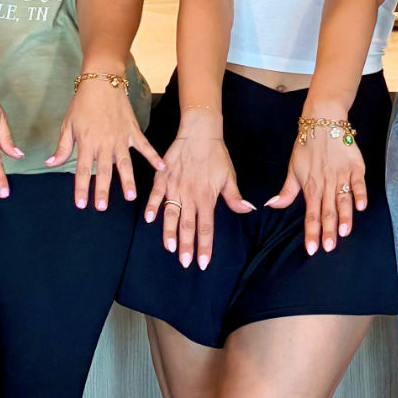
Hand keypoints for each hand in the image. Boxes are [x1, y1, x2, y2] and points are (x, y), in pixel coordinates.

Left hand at [48, 73, 160, 211]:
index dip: (81, 188)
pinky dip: (153, 157)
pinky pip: (144, 146)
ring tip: (131, 196)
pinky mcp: (133, 131)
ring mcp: (120, 137)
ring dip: (127, 180)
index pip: (81, 170)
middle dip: (102, 190)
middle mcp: (104, 142)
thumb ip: (62, 147)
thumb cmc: (82, 103)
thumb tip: (50, 164)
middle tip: (102, 207)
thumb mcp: (68, 124)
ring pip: (124, 163)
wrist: (102, 81)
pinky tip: (161, 168)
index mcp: (86, 141)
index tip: (81, 204)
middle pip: (102, 170)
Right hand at [141, 119, 251, 268]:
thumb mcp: (229, 176)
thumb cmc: (216, 155)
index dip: (204, 246)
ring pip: (171, 214)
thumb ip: (234, 196)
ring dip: (169, 232)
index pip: (206, 227)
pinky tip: (148, 220)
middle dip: (186, 246)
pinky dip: (152, 207)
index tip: (202, 263)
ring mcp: (175, 187)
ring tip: (169, 248)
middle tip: (184, 263)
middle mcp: (190, 195)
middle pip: (188, 225)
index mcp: (207, 197)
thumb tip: (248, 210)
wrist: (199, 133)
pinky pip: (156, 195)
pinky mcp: (163, 178)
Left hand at [266, 119, 366, 253]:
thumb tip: (271, 206)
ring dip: (344, 217)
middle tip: (329, 248)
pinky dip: (359, 194)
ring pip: (343, 200)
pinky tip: (361, 207)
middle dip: (328, 231)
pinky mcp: (355, 167)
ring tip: (345, 232)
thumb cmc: (306, 147)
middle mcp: (326, 184)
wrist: (323, 122)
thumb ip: (286, 192)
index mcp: (311, 187)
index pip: (310, 214)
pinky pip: (358, 183)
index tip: (311, 249)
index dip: (311, 232)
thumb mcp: (292, 169)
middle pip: (327, 211)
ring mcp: (341, 176)